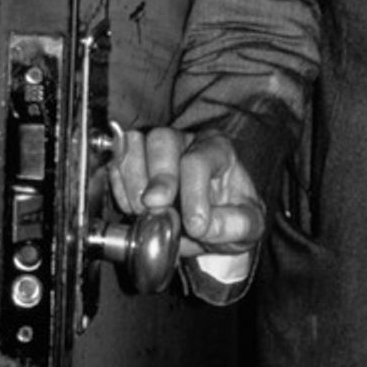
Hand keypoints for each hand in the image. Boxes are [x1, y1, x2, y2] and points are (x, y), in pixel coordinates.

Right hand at [108, 127, 264, 258]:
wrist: (211, 224)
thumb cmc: (231, 215)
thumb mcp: (250, 225)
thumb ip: (237, 225)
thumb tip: (205, 226)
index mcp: (218, 150)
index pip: (199, 159)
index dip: (193, 193)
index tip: (195, 225)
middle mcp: (186, 142)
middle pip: (162, 140)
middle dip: (157, 176)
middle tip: (156, 208)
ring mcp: (157, 149)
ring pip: (135, 144)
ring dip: (133, 181)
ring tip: (144, 212)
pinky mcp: (134, 162)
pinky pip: (116, 161)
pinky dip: (118, 186)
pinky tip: (132, 208)